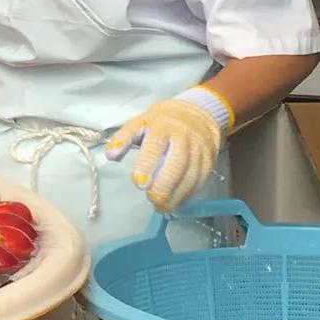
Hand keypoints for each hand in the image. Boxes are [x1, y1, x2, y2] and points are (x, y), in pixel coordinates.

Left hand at [106, 88, 229, 212]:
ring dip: (177, 194)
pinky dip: (189, 193)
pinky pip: (200, 179)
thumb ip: (124, 138)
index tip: (139, 183)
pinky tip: (176, 202)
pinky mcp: (209, 159)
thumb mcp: (140, 122)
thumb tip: (111, 155)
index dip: (147, 165)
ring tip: (161, 207)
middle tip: (152, 198)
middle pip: (177, 163)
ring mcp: (199, 149)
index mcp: (162, 126)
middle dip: (165, 184)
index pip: (155, 146)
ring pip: (191, 174)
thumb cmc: (162, 120)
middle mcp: (183, 137)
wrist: (198, 112)